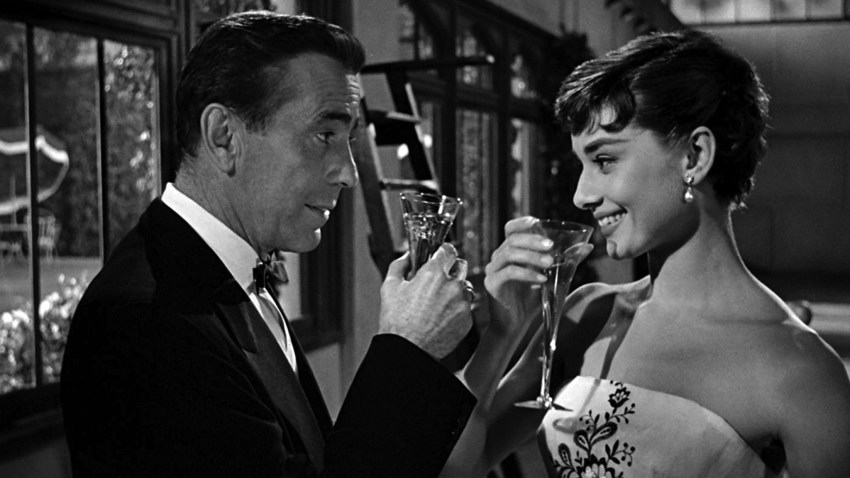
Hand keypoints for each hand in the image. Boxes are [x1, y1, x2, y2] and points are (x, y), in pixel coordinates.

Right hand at [379, 243, 472, 358]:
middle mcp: (452, 285)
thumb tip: (408, 256)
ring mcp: (462, 303)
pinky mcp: (467, 319)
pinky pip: (466, 306)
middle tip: (438, 281)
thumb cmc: (396, 321)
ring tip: (439, 302)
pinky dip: (457, 308)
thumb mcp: (390, 287)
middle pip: (460, 266)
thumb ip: (400, 265)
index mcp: (433, 274)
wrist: (408, 350)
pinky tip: (442, 316)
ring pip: (465, 287)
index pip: (448, 250)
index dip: (443, 252)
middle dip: (451, 270)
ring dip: (456, 290)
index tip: (440, 256)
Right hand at [483, 217, 592, 336]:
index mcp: (510, 251)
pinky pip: (509, 273)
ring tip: (549, 263)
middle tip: (551, 246)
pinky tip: (541, 280)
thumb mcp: (550, 277)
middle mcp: (499, 257)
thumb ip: (565, 261)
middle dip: (533, 240)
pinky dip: (527, 274)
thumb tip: (588, 247)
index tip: (537, 222)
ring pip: (510, 254)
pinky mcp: (492, 284)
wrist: (515, 325)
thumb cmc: (531, 300)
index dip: (522, 223)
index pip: (511, 229)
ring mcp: (493, 270)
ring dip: (531, 256)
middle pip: (513, 239)